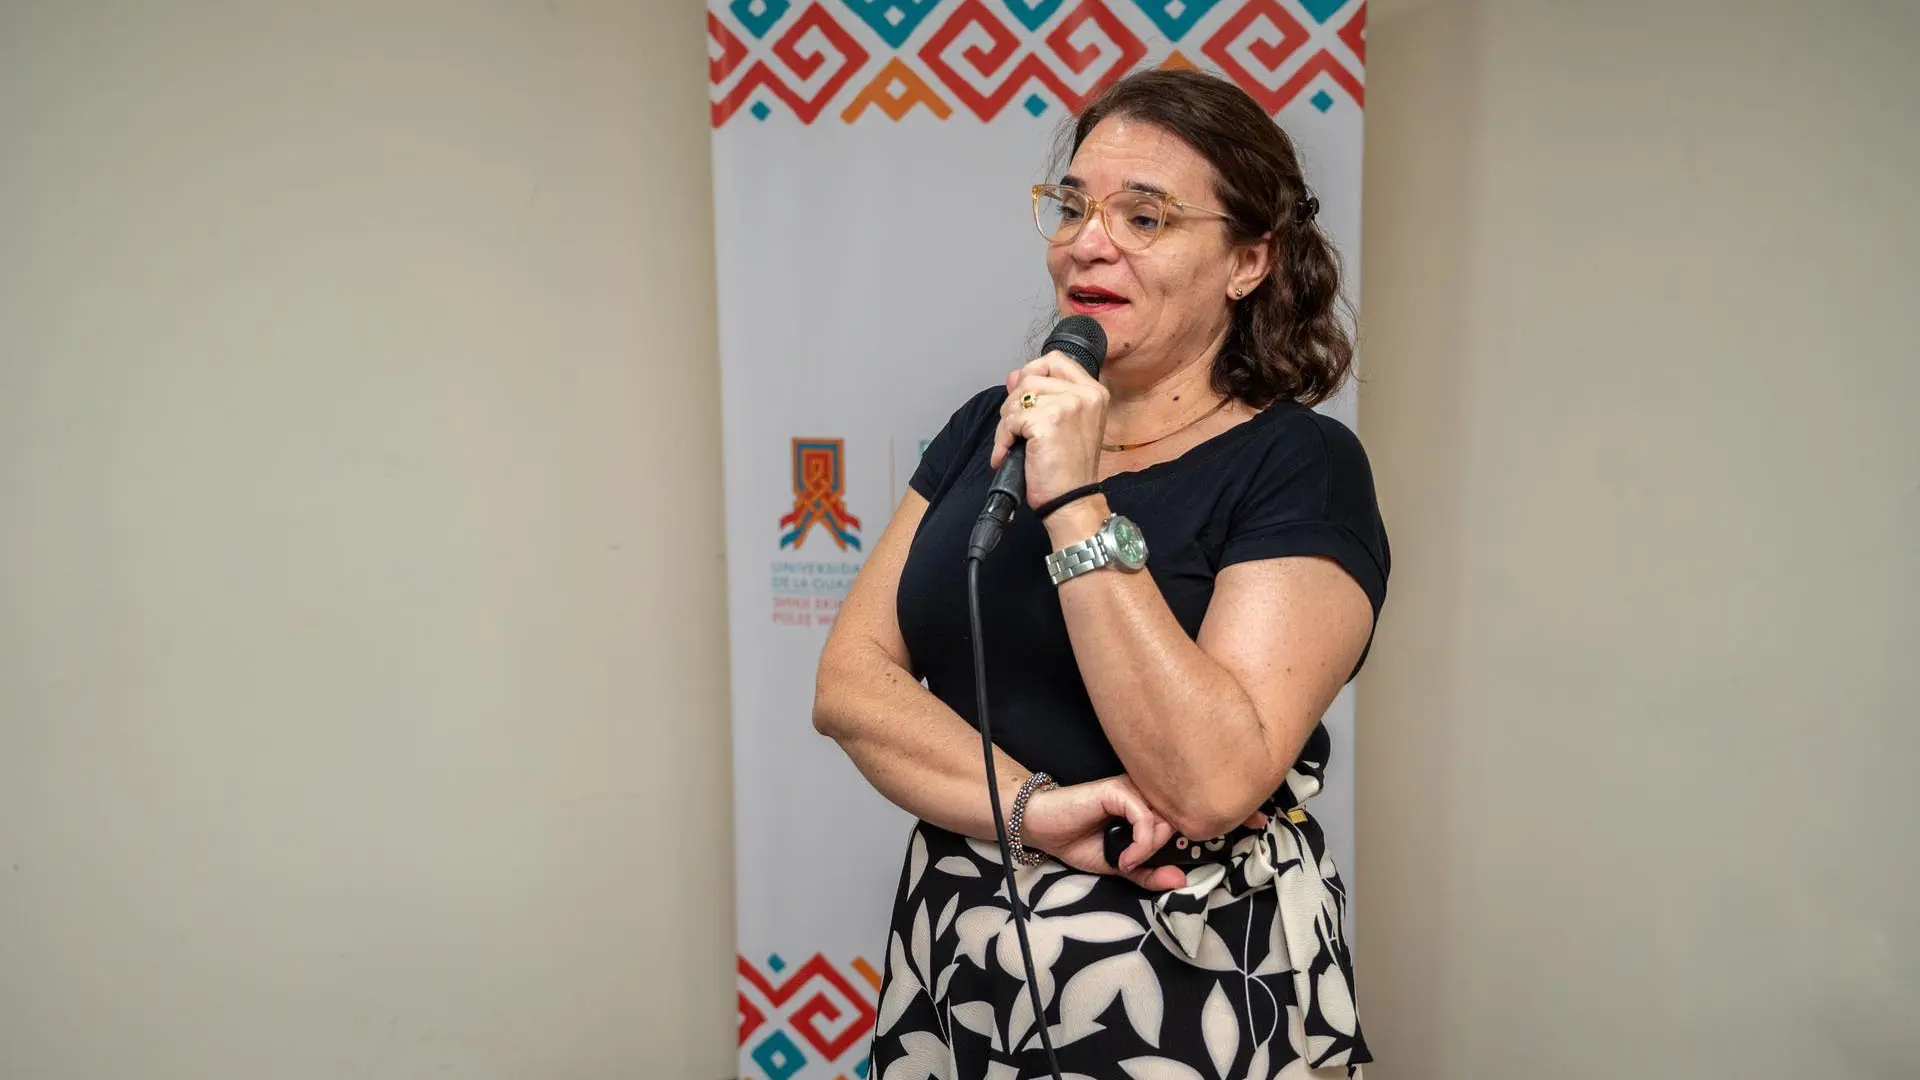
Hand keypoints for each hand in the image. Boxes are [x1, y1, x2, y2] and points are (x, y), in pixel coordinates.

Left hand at [990, 351, 1108, 509]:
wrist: (1072, 501)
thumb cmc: (1068, 469)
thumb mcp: (1063, 424)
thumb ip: (1043, 395)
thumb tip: (1013, 376)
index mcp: (1094, 392)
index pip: (1055, 360)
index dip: (1031, 373)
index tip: (1022, 397)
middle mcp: (1085, 394)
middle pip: (1030, 378)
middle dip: (1014, 403)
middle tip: (1015, 430)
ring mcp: (1068, 405)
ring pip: (1018, 397)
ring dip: (1006, 422)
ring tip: (1012, 444)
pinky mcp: (1047, 420)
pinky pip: (1011, 419)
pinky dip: (1002, 438)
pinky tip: (1007, 454)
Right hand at [1018, 775, 1187, 890]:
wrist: (1043, 829)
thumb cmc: (1077, 842)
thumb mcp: (1120, 866)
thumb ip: (1149, 873)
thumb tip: (1182, 882)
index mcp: (1146, 806)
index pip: (1178, 825)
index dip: (1171, 850)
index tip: (1150, 868)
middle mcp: (1142, 794)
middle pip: (1175, 823)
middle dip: (1159, 851)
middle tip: (1134, 864)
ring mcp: (1131, 789)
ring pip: (1163, 821)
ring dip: (1149, 849)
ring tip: (1127, 862)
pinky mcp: (1117, 790)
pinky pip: (1144, 818)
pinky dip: (1140, 844)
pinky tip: (1124, 858)